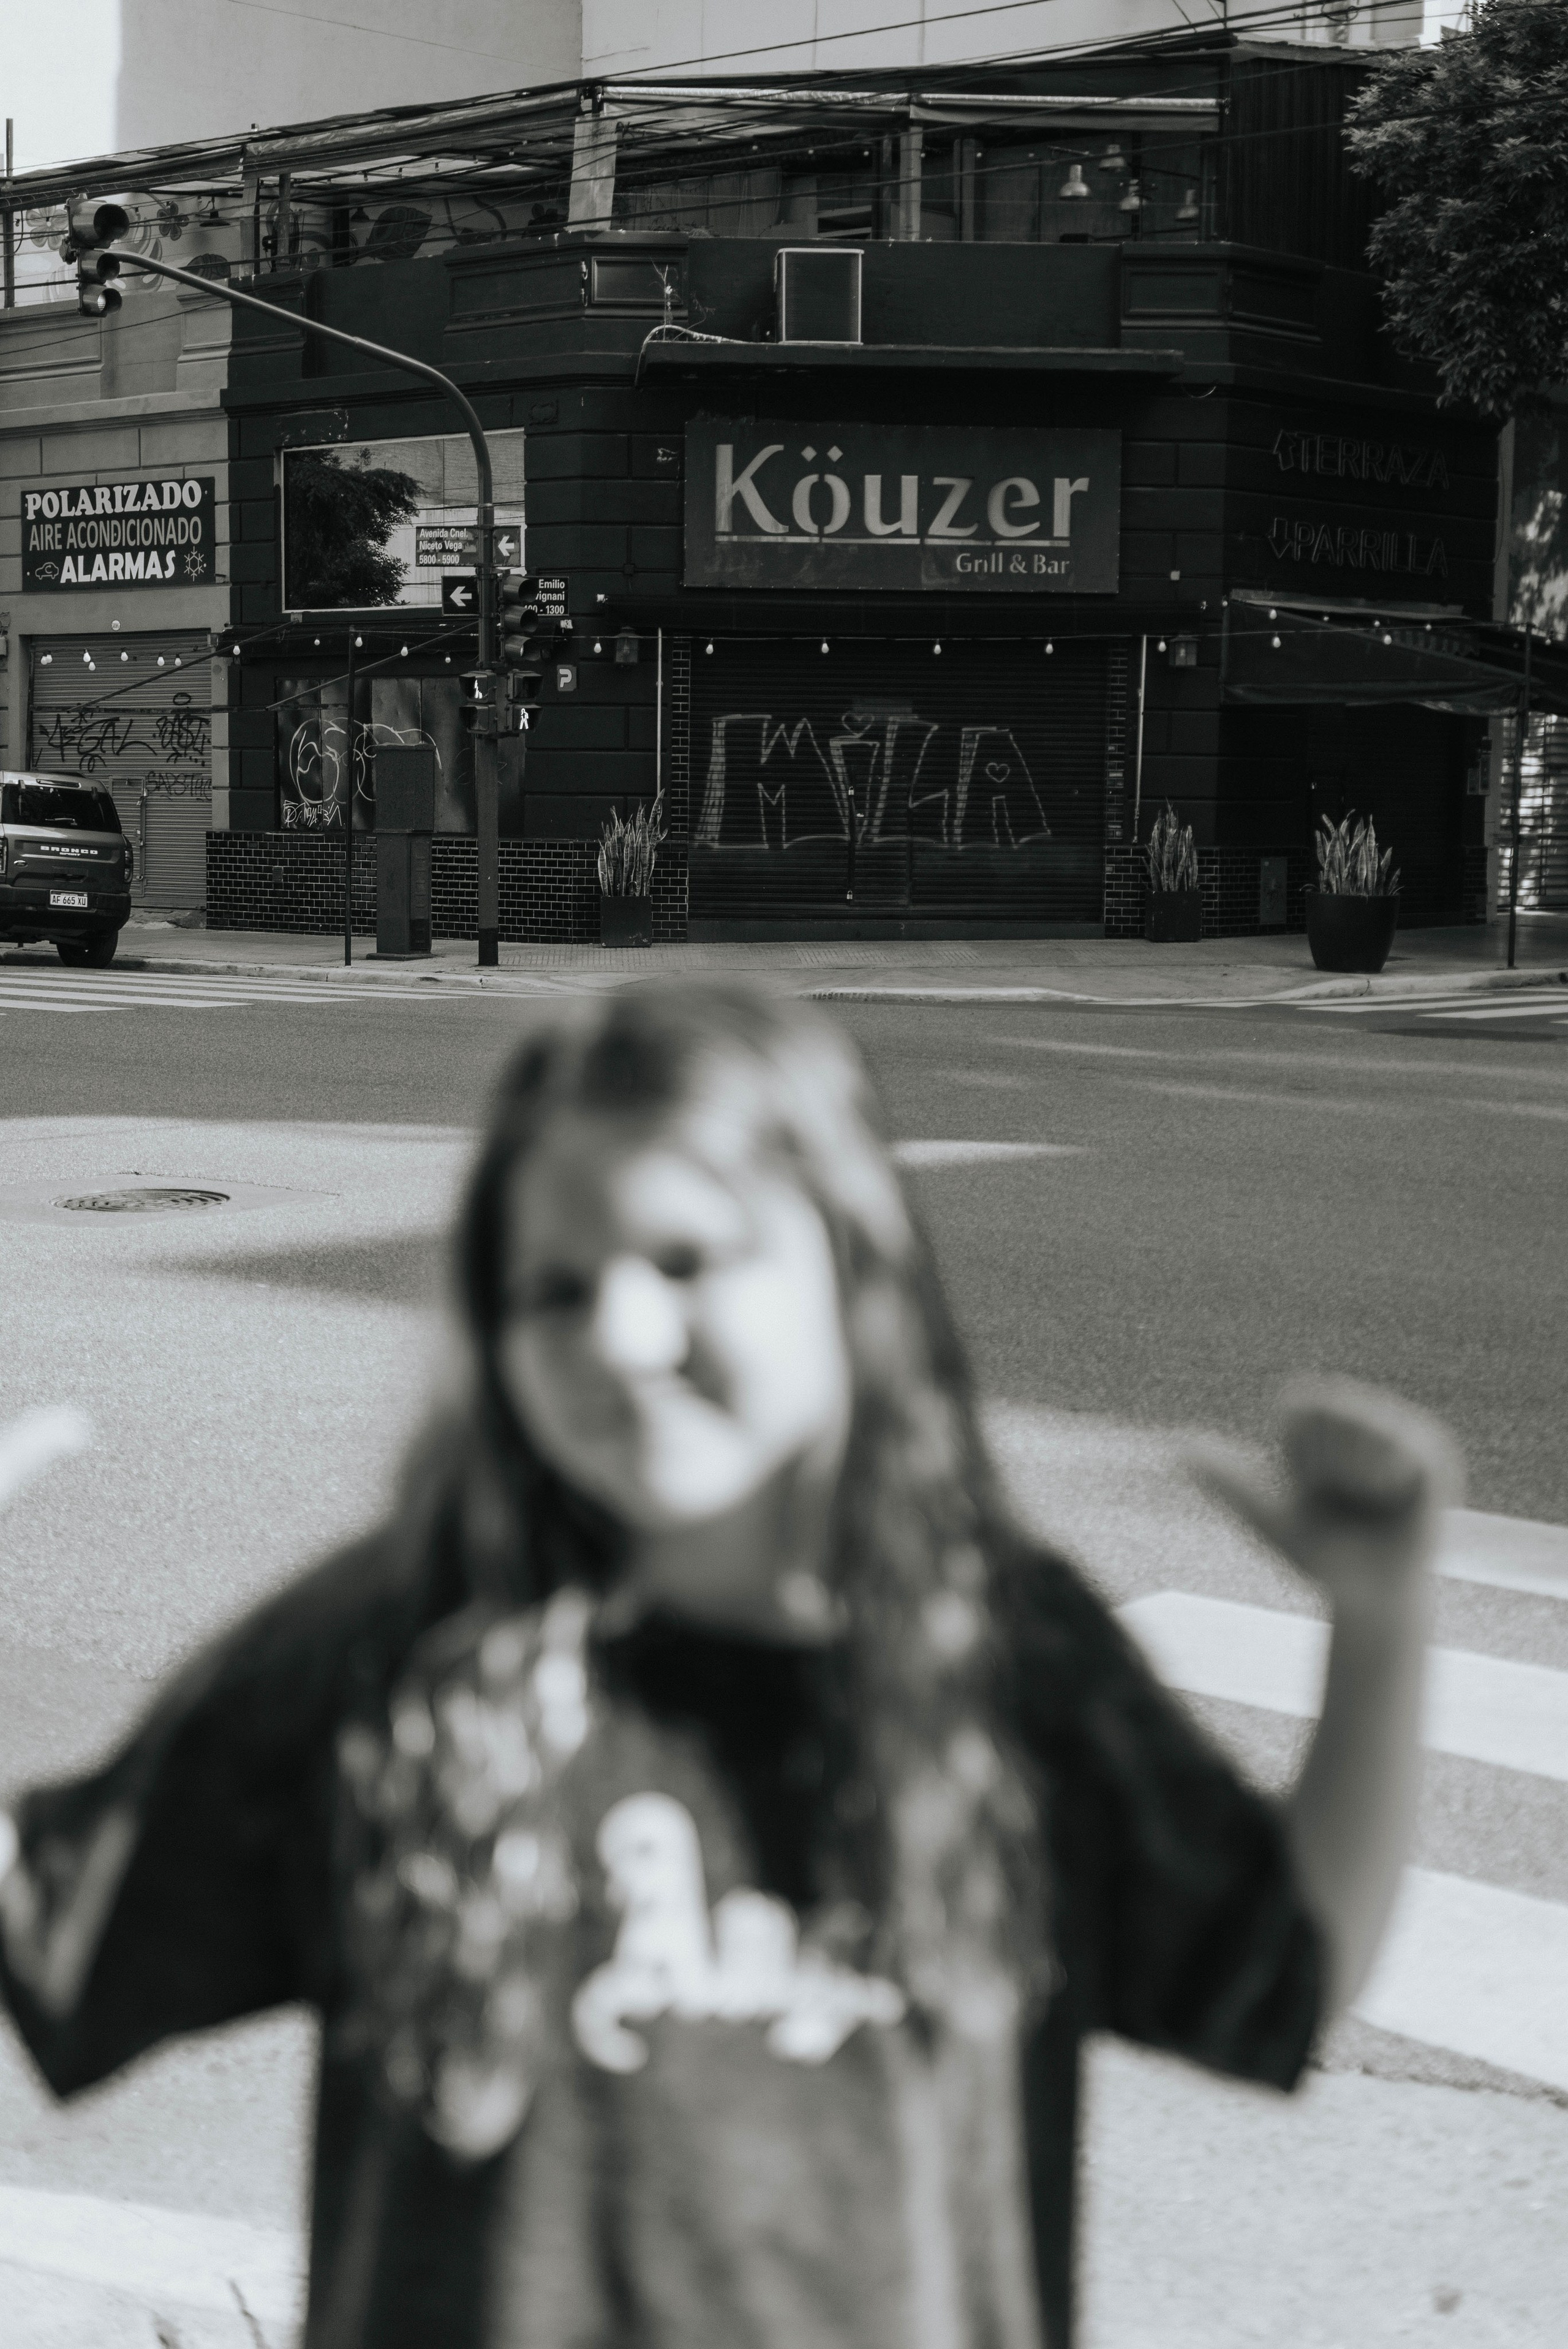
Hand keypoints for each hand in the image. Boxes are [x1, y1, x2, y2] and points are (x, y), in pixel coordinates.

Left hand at [1188, 1377, 1462, 1621]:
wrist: (1367, 1602)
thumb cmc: (1321, 1555)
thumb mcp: (1271, 1517)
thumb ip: (1232, 1482)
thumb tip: (1178, 1448)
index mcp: (1329, 1420)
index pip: (1299, 1404)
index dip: (1297, 1449)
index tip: (1311, 1482)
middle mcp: (1370, 1416)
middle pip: (1332, 1409)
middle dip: (1325, 1461)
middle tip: (1345, 1496)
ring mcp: (1407, 1434)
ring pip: (1365, 1425)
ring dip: (1355, 1471)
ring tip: (1370, 1498)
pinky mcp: (1437, 1458)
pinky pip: (1405, 1448)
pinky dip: (1386, 1477)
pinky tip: (1391, 1498)